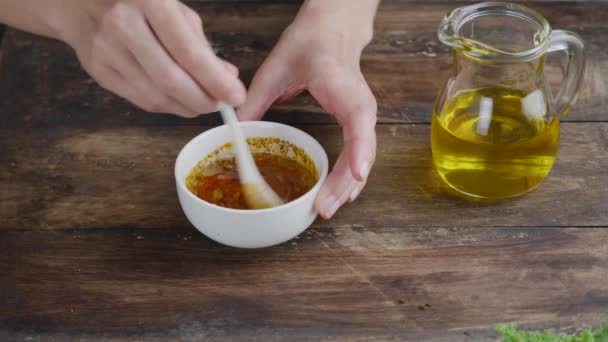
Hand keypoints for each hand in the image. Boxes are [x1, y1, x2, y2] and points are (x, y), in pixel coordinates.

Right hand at [64, 0, 245, 116]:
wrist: (81, 4)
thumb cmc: (139, 5)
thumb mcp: (175, 11)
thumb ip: (202, 45)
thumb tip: (228, 77)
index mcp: (150, 2)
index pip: (188, 51)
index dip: (215, 80)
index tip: (236, 96)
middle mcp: (124, 25)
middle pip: (171, 79)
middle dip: (203, 99)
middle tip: (222, 105)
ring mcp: (106, 50)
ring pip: (156, 96)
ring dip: (187, 107)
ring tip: (204, 104)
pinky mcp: (98, 72)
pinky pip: (141, 100)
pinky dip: (168, 106)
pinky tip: (181, 102)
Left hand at [238, 12, 377, 218]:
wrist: (332, 31)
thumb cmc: (310, 44)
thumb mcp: (275, 69)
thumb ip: (255, 100)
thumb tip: (236, 132)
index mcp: (344, 88)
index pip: (359, 122)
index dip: (359, 151)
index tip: (357, 175)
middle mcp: (361, 105)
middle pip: (362, 151)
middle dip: (345, 183)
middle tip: (323, 208)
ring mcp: (363, 116)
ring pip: (363, 157)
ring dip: (348, 185)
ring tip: (328, 208)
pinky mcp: (358, 123)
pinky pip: (359, 154)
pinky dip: (349, 176)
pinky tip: (337, 194)